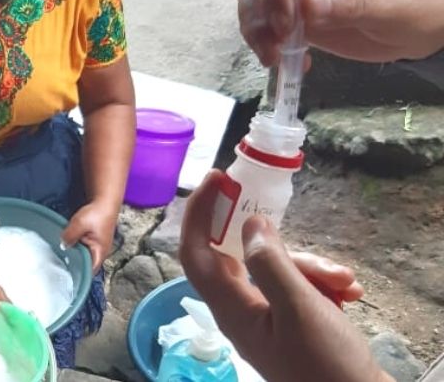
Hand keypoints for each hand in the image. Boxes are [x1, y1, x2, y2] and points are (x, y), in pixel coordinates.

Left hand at [61, 201, 116, 271]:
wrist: (105, 201)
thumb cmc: (98, 213)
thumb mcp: (80, 224)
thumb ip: (70, 236)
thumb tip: (62, 245)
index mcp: (100, 253)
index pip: (89, 272)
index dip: (78, 274)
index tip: (65, 274)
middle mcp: (99, 253)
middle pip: (85, 265)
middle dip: (73, 264)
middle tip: (58, 265)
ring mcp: (96, 247)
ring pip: (82, 256)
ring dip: (73, 254)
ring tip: (61, 255)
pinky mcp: (92, 241)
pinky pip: (81, 248)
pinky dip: (75, 246)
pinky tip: (67, 243)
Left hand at [179, 171, 388, 381]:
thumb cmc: (326, 365)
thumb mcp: (299, 307)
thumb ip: (270, 262)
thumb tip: (250, 223)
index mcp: (229, 308)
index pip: (195, 252)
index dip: (198, 213)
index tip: (215, 179)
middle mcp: (240, 311)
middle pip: (241, 255)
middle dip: (276, 241)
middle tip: (285, 217)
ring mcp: (266, 318)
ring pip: (278, 270)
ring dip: (311, 267)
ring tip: (343, 280)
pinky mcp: (292, 324)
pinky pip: (298, 288)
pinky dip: (321, 284)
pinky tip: (347, 292)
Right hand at [237, 0, 443, 64]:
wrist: (434, 27)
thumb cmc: (425, 4)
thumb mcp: (396, 3)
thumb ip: (352, 3)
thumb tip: (303, 5)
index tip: (285, 21)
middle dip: (260, 9)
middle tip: (275, 44)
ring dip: (255, 28)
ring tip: (273, 58)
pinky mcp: (297, 14)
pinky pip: (265, 22)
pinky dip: (264, 41)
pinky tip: (283, 60)